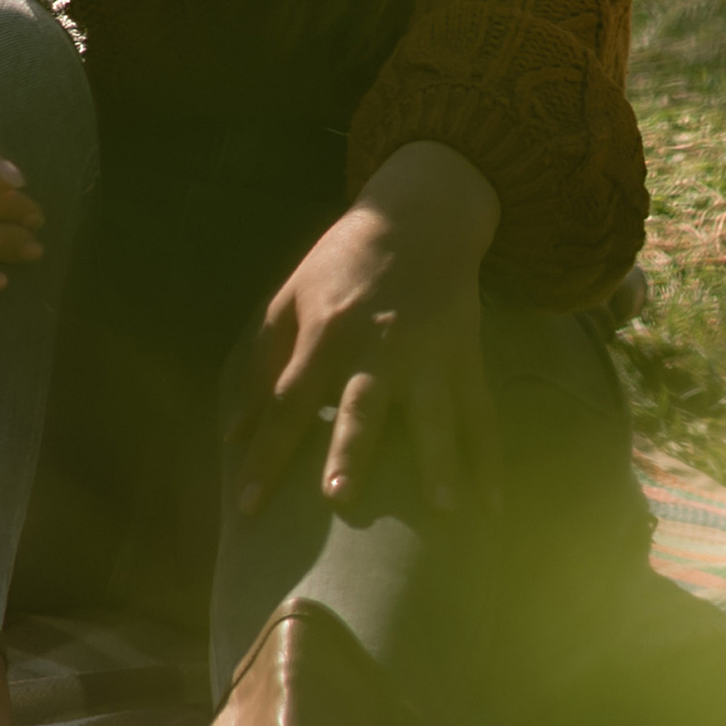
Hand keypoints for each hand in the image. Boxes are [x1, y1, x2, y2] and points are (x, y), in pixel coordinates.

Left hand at [221, 140, 499, 521]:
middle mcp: (378, 344)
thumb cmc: (343, 262)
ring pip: (434, 413)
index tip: (247, 506)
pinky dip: (488, 459)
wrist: (420, 214)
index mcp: (326, 329)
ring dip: (438, 462)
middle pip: (362, 405)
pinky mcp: (465, 354)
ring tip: (443, 510)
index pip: (289, 401)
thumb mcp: (290, 296)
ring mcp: (428, 352)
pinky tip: (491, 502)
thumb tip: (233, 433)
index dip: (267, 454)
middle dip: (351, 450)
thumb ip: (260, 361)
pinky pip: (479, 413)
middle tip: (338, 498)